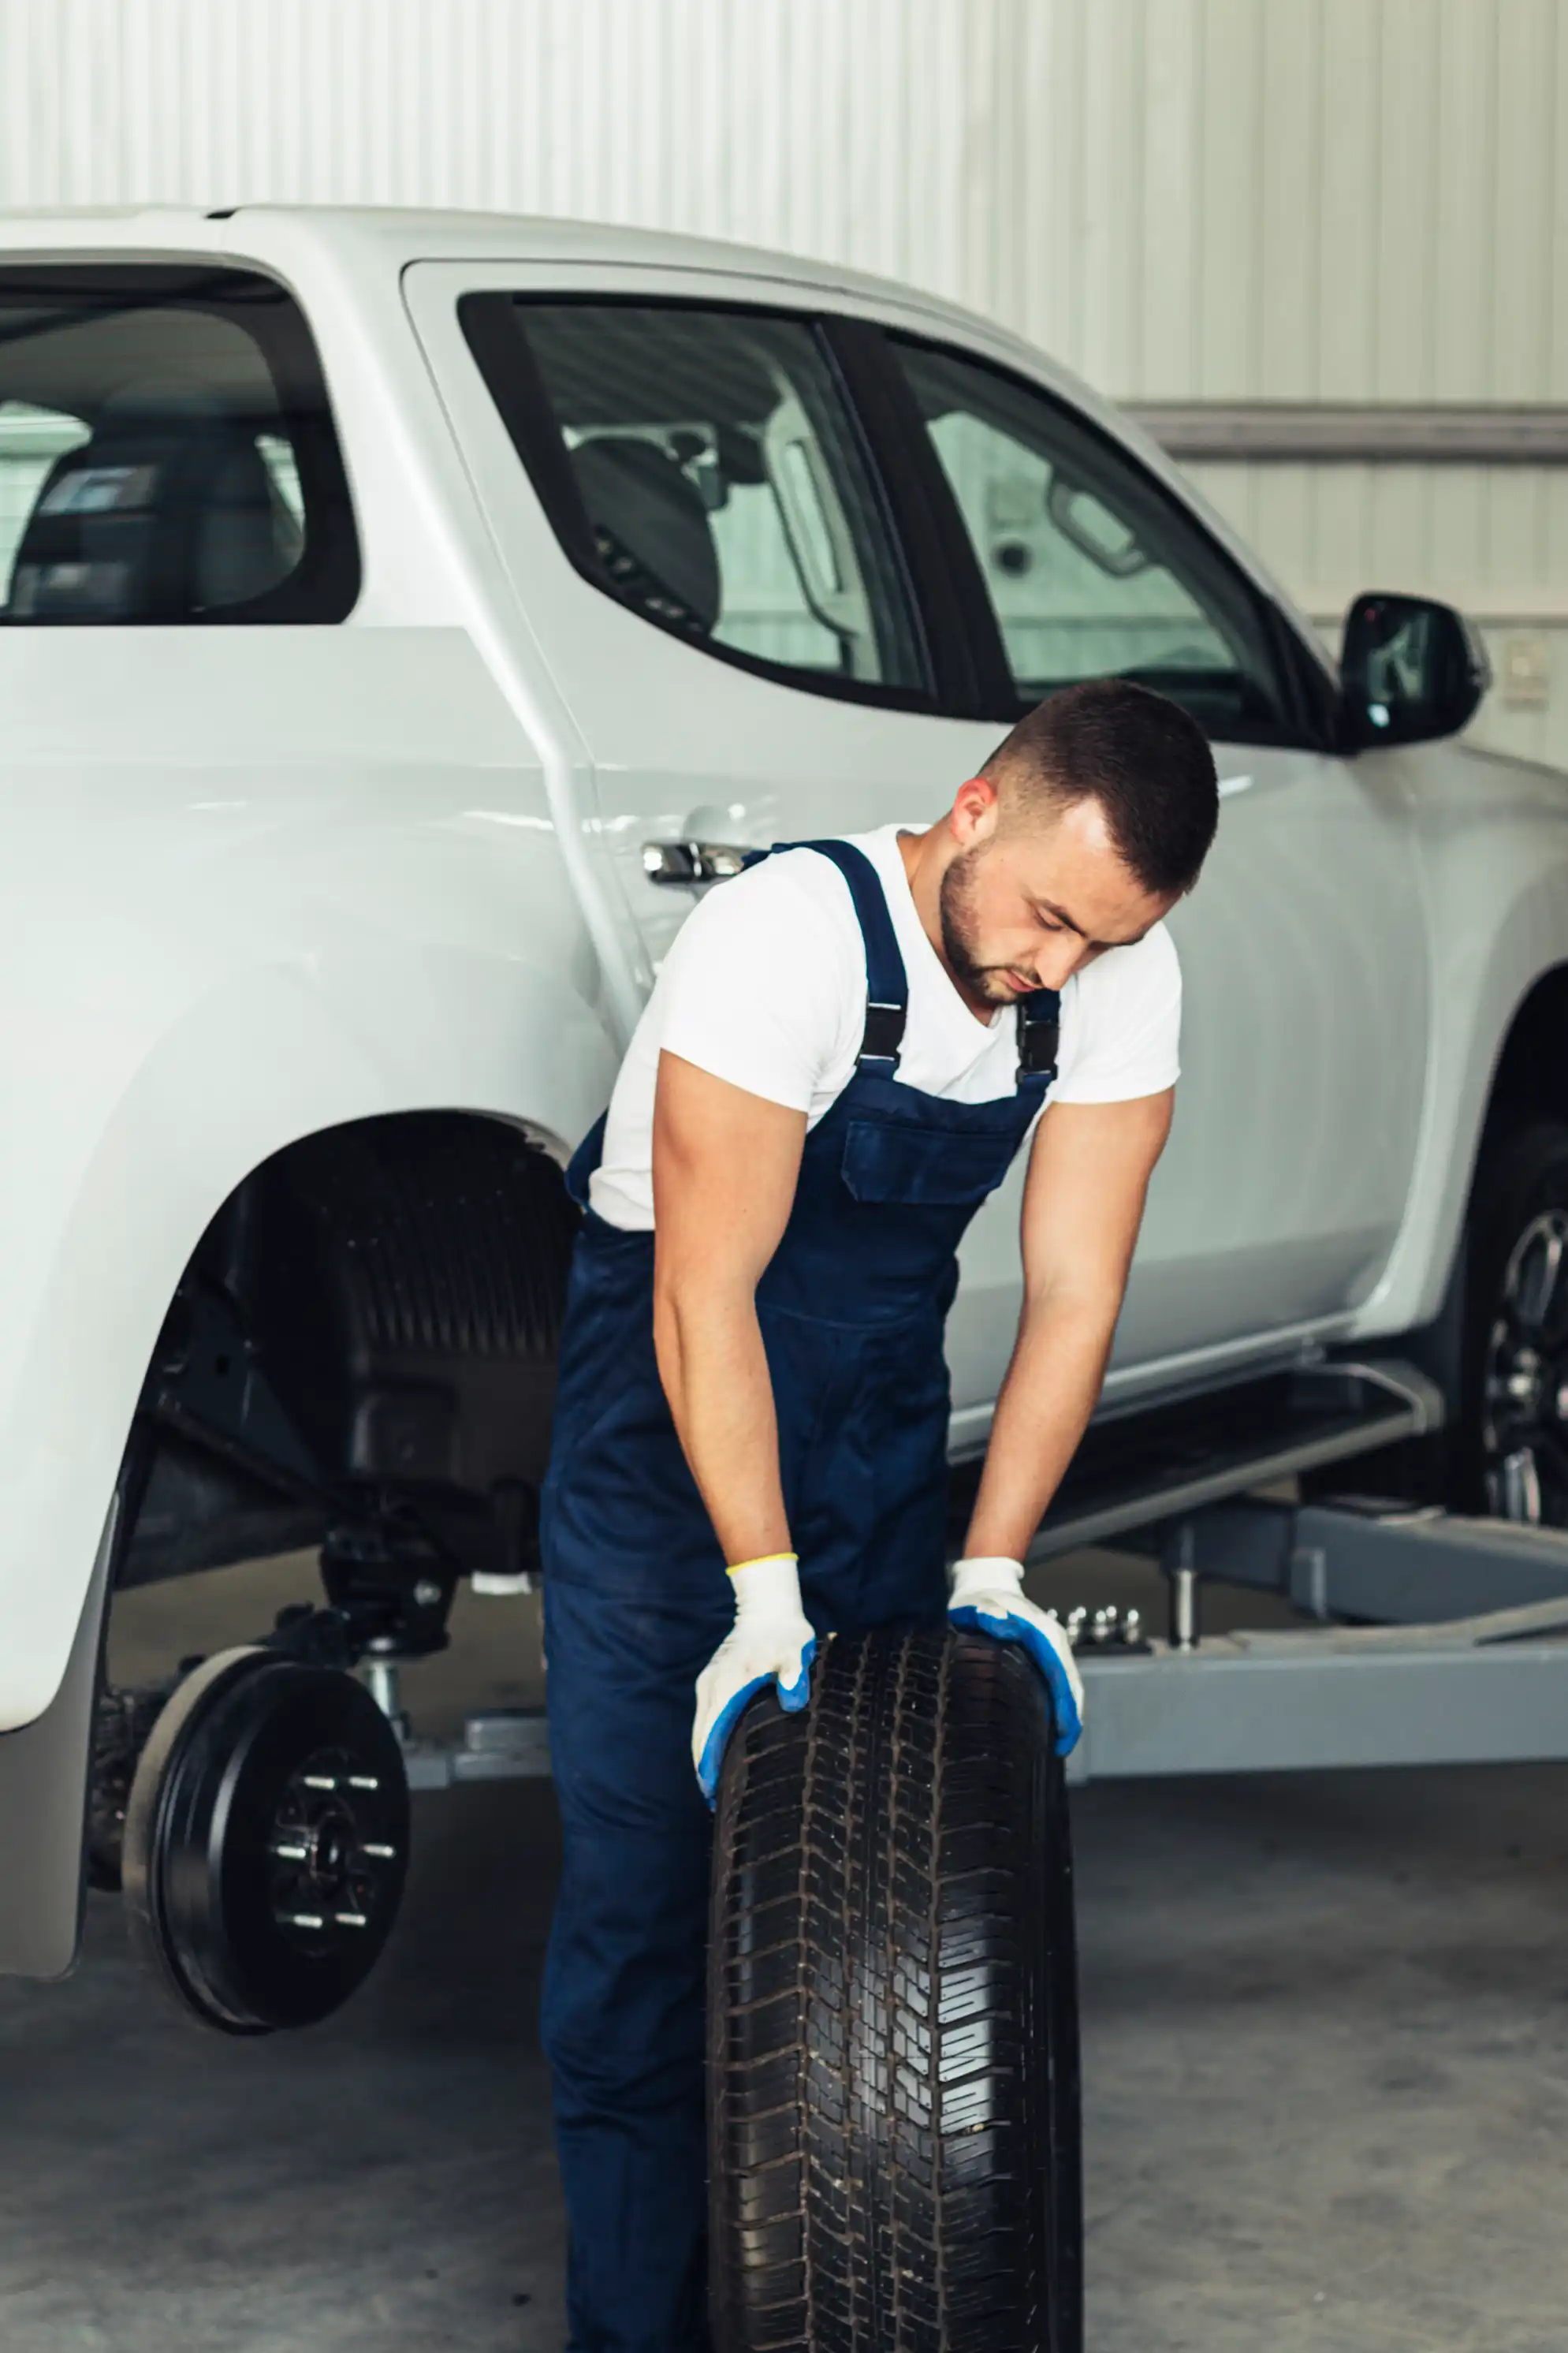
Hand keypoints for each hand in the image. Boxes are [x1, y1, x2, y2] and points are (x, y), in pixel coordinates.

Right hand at [693, 1554, 816, 1804]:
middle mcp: (711, 1686)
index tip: (714, 1795)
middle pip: (700, 1736)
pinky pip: (705, 1718)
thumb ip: (795, 1675)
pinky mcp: (712, 1682)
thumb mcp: (796, 1652)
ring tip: (714, 1790)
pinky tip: (717, 1758)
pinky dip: (707, 1740)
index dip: (711, 1765)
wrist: (768, 1608)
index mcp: (728, 1684)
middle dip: (705, 1770)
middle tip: (715, 1804)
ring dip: (704, 1757)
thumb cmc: (786, 1634)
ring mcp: (709, 1683)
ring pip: (700, 1729)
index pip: (712, 1733)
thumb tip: (792, 1700)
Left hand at [948, 1556, 1084, 1755]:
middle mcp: (1054, 1642)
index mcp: (1044, 1634)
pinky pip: (1059, 1680)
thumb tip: (1005, 1627)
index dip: (1065, 1706)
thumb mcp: (977, 1604)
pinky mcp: (1046, 1653)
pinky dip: (1060, 1702)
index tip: (1064, 1734)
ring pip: (1069, 1685)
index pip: (1061, 1675)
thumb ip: (988, 1614)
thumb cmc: (979, 1598)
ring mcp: (1052, 1647)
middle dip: (1071, 1718)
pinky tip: (1050, 1722)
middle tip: (1062, 1749)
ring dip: (1068, 1713)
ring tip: (1059, 1744)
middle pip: (1071, 1685)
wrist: (986, 1582)